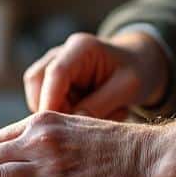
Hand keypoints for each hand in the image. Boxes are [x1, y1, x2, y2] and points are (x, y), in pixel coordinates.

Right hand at [23, 31, 168, 118]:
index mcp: (81, 47)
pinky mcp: (51, 83)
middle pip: (37, 83)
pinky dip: (64, 115)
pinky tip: (90, 114)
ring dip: (59, 114)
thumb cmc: (136, 72)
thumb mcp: (127, 88)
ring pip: (37, 96)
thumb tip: (70, 126)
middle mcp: (60, 53)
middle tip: (83, 126)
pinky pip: (46, 104)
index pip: (55, 74)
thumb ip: (99, 105)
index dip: (51, 102)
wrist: (138, 65)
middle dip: (55, 110)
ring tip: (94, 116)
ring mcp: (52, 67)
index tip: (57, 129)